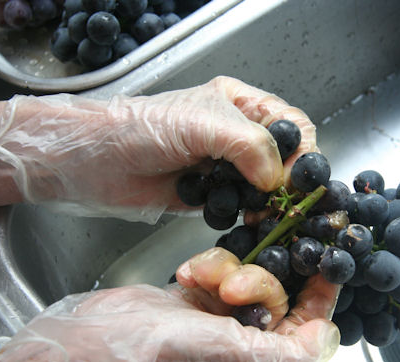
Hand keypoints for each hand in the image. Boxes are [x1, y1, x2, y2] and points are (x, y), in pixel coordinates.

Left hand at [0, 76, 316, 222]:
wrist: (97, 162)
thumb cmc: (144, 129)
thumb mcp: (204, 124)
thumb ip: (249, 146)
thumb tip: (278, 181)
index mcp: (241, 104)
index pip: (292, 124)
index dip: (303, 151)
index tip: (299, 179)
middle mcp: (236, 134)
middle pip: (284, 158)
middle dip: (289, 181)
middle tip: (285, 202)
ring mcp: (224, 166)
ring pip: (265, 186)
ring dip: (269, 202)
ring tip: (263, 213)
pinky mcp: (209, 194)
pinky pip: (240, 206)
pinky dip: (246, 215)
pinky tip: (243, 219)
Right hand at [0, 248, 339, 361]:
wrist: (100, 350)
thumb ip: (299, 351)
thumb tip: (332, 334)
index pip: (310, 319)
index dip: (320, 287)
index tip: (327, 252)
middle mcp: (245, 340)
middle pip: (278, 289)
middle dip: (260, 278)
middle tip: (234, 288)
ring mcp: (217, 316)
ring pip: (247, 271)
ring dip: (229, 268)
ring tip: (205, 282)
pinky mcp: (192, 297)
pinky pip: (217, 266)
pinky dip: (206, 266)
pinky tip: (185, 277)